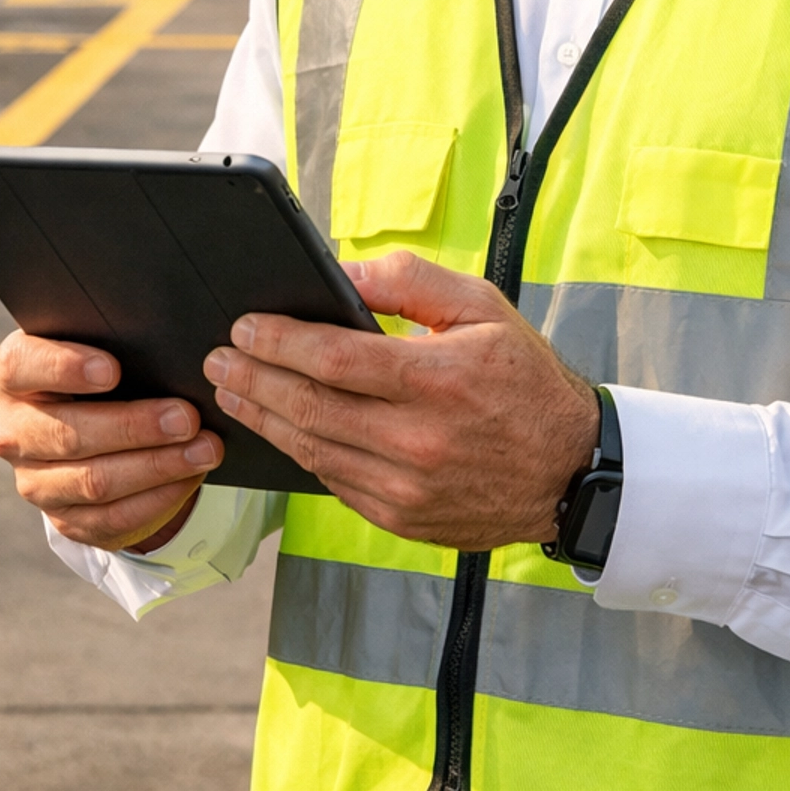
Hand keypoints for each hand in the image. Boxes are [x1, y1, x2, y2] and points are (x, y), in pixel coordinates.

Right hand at [0, 331, 222, 553]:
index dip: (63, 367)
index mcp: (14, 375)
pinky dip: (157, 497)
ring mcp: (36, 481)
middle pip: (68, 434)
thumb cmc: (103, 373)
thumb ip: (116, 341)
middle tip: (185, 418)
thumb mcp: (99, 348)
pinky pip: (112, 517)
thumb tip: (173, 348)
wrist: (94, 426)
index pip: (21, 365)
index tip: (112, 369)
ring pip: (93, 481)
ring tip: (203, 450)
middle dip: (134, 427)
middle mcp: (15, 431)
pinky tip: (188, 478)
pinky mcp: (64, 518)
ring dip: (156, 466)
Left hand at [202, 251, 598, 550]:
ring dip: (263, 417)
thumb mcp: (482, 308)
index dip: (279, 340)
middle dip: (253, 377)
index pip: (335, 359)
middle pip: (309, 407)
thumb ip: (410, 281)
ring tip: (232, 390)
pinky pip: (333, 482)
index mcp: (440, 378)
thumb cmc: (525, 380)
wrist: (570, 471)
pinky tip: (279, 428)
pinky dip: (299, 452)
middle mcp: (420, 439)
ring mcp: (408, 486)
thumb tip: (340, 272)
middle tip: (218, 358)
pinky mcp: (402, 518)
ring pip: (312, 450)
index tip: (244, 325)